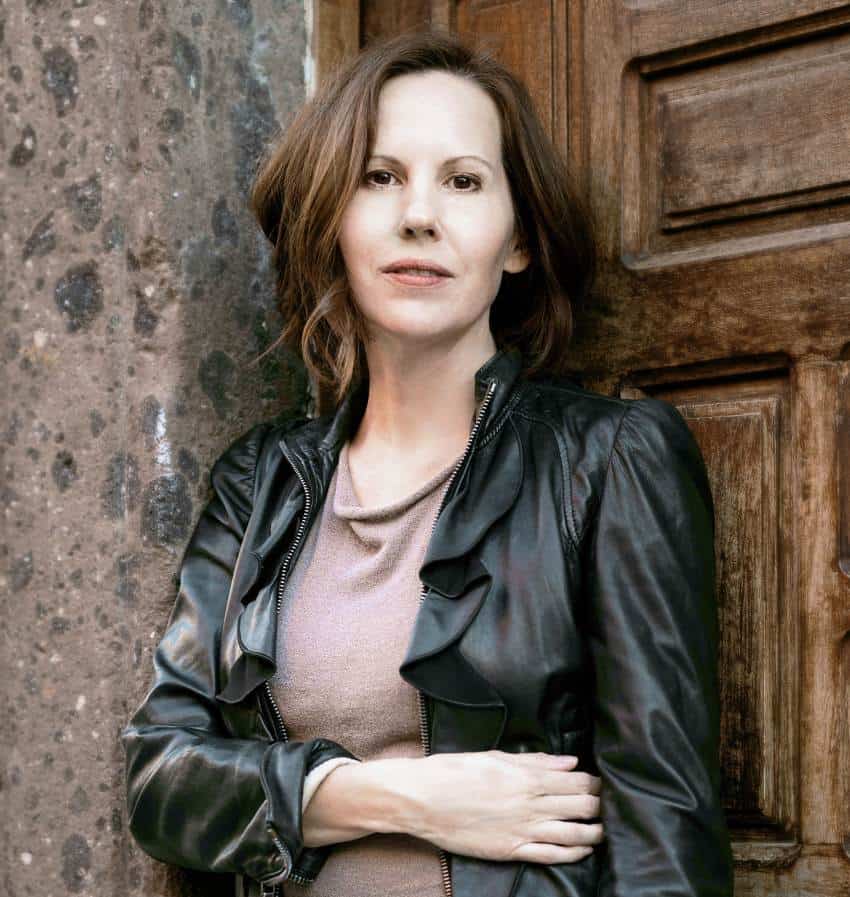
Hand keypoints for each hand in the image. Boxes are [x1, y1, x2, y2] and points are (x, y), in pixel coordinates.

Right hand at [408, 750, 603, 863]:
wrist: (424, 799)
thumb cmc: (456, 772)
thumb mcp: (496, 757)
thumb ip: (535, 761)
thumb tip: (569, 762)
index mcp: (527, 777)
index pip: (576, 781)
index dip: (593, 783)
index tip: (597, 782)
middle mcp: (530, 805)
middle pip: (580, 806)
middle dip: (596, 805)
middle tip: (600, 803)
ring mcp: (522, 830)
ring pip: (573, 834)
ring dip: (593, 831)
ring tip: (600, 828)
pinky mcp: (512, 850)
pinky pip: (552, 856)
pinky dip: (574, 853)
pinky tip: (583, 849)